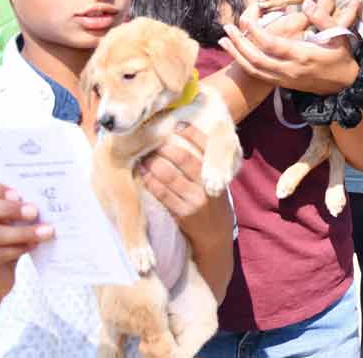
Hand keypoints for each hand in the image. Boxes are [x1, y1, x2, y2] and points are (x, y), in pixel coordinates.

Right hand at [0, 179, 53, 301]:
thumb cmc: (4, 242)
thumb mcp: (8, 221)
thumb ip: (15, 208)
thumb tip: (39, 200)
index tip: (17, 193)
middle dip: (8, 208)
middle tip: (34, 211)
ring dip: (21, 232)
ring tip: (45, 231)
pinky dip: (17, 249)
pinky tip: (32, 245)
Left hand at [139, 123, 233, 250]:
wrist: (216, 237)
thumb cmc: (214, 205)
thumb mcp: (217, 183)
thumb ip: (206, 167)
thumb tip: (186, 140)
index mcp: (218, 175)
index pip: (206, 149)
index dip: (192, 134)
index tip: (178, 124)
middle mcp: (208, 186)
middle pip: (184, 159)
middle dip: (166, 147)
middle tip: (153, 139)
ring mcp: (195, 200)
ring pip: (170, 175)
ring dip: (154, 163)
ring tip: (144, 155)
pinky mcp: (183, 213)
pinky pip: (162, 193)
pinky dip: (151, 181)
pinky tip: (144, 173)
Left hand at [220, 0, 361, 94]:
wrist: (345, 85)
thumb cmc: (342, 56)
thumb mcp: (339, 35)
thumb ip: (323, 18)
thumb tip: (307, 3)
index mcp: (303, 56)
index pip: (272, 45)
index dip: (256, 32)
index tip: (246, 19)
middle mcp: (290, 70)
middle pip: (257, 59)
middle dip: (239, 44)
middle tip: (226, 28)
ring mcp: (285, 79)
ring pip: (254, 69)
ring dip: (237, 55)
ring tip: (223, 41)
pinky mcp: (282, 83)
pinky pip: (258, 75)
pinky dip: (244, 64)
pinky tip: (236, 53)